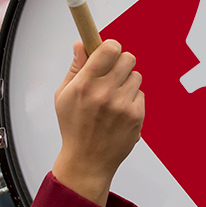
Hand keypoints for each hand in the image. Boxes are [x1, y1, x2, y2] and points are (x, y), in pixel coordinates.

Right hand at [52, 39, 143, 206]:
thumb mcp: (64, 96)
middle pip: (127, 58)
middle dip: (120, 63)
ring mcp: (122, 105)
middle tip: (112, 74)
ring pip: (136, 76)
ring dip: (127, 82)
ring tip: (114, 97)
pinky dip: (132, 100)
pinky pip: (141, 94)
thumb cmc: (74, 128)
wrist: (87, 161)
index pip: (109, 48)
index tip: (107, 51)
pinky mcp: (136, 116)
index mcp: (85, 84)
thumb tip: (81, 44)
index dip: (110, 46)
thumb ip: (75, 68)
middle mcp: (105, 93)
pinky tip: (119, 111)